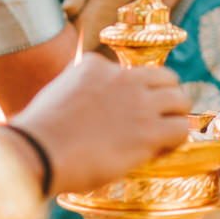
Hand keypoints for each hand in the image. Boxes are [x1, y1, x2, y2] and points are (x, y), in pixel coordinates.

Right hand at [10, 53, 191, 194]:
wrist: (39, 152)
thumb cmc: (39, 133)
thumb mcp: (57, 93)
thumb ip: (77, 89)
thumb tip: (85, 103)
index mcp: (96, 65)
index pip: (130, 72)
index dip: (133, 94)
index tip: (125, 113)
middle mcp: (123, 77)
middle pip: (166, 78)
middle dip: (165, 98)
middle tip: (157, 119)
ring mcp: (139, 102)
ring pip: (180, 100)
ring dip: (174, 117)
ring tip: (164, 135)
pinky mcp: (149, 131)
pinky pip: (180, 129)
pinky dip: (175, 140)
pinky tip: (161, 151)